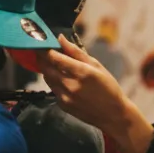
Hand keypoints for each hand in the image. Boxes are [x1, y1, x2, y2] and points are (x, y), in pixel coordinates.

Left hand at [36, 35, 153, 152]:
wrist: (113, 114)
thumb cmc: (108, 87)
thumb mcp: (96, 66)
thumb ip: (76, 52)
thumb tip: (60, 38)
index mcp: (81, 72)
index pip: (54, 58)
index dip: (44, 49)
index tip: (41, 42)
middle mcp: (70, 85)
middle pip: (45, 68)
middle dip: (41, 58)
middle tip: (42, 50)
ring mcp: (65, 97)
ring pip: (47, 78)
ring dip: (46, 69)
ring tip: (53, 63)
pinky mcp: (62, 105)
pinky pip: (53, 89)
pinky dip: (53, 81)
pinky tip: (62, 79)